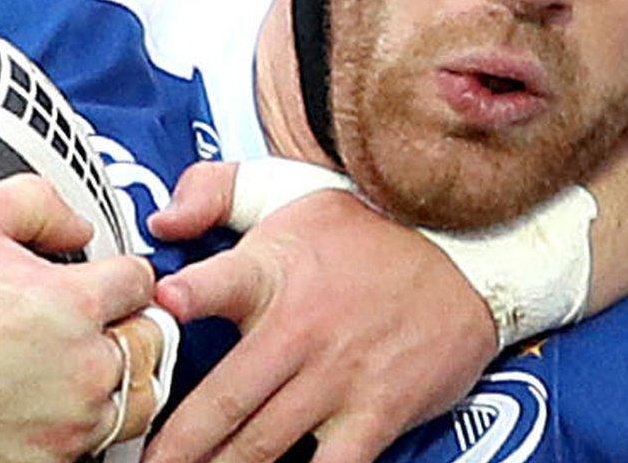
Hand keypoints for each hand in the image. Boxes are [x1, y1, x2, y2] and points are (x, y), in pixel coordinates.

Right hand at [0, 175, 161, 462]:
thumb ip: (40, 203)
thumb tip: (80, 226)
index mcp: (72, 304)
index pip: (141, 283)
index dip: (120, 274)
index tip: (103, 281)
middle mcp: (81, 369)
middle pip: (150, 344)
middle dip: (127, 325)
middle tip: (95, 321)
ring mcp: (65, 424)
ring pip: (136, 401)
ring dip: (118, 378)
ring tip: (80, 364)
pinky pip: (93, 445)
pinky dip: (81, 423)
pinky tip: (50, 403)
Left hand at [144, 162, 494, 462]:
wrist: (466, 255)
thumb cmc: (364, 230)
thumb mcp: (289, 189)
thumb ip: (215, 192)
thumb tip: (162, 223)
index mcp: (270, 270)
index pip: (221, 281)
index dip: (188, 295)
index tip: (160, 303)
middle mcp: (299, 329)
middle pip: (224, 401)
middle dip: (176, 445)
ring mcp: (339, 377)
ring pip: (263, 445)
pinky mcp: (378, 413)